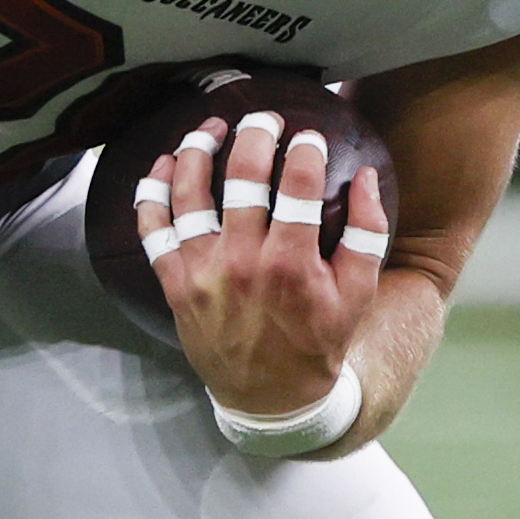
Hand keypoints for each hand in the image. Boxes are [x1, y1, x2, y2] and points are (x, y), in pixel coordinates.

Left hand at [142, 107, 386, 423]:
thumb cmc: (317, 342)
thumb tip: (366, 177)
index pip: (298, 184)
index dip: (305, 149)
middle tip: (264, 119)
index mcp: (291, 263)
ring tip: (212, 128)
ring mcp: (203, 272)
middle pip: (244, 176)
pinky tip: (165, 164)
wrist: (271, 398)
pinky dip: (153, 193)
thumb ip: (366, 233)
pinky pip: (153, 230)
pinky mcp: (175, 284)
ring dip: (198, 149)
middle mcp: (242, 262)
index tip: (309, 136)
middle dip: (255, 134)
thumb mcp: (358, 294)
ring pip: (190, 193)